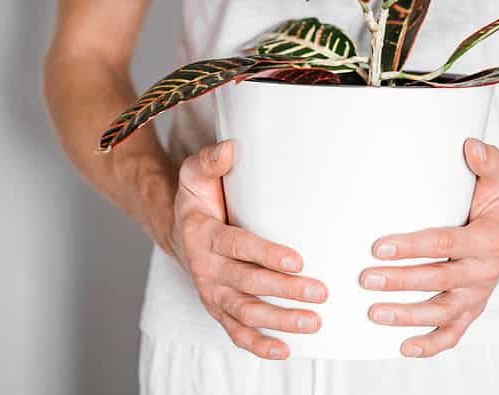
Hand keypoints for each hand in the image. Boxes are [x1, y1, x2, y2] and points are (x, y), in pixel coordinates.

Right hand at [172, 140, 327, 359]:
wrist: (178, 228)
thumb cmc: (197, 199)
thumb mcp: (195, 174)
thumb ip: (211, 161)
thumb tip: (231, 148)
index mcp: (203, 235)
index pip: (237, 246)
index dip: (266, 254)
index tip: (298, 259)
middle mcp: (206, 269)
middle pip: (247, 284)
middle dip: (284, 290)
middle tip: (320, 292)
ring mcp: (212, 292)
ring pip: (246, 312)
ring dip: (279, 320)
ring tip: (313, 322)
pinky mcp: (218, 308)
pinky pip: (236, 332)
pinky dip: (258, 345)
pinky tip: (285, 350)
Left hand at [361, 138, 498, 357]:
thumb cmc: (498, 199)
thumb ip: (487, 159)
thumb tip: (469, 146)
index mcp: (488, 239)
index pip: (445, 244)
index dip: (411, 247)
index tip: (379, 247)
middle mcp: (484, 271)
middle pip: (438, 281)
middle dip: (400, 282)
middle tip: (365, 279)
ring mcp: (477, 295)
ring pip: (442, 313)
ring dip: (407, 316)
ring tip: (372, 313)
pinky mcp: (472, 310)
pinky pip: (453, 334)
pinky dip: (430, 345)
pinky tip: (402, 347)